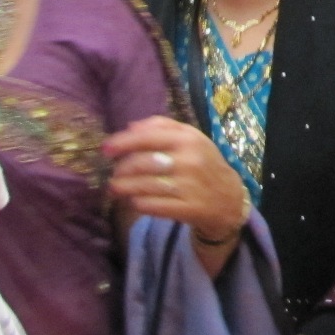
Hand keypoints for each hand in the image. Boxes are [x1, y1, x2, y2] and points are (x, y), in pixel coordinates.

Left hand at [104, 116, 247, 239]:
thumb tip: (130, 126)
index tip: (105, 149)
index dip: (122, 143)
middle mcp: (189, 161)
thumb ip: (161, 126)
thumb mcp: (190, 138)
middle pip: (140, 164)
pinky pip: (152, 206)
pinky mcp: (188, 209)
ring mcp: (189, 186)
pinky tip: (136, 200)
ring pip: (143, 187)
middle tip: (114, 174)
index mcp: (188, 139)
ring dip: (123, 188)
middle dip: (120, 170)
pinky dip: (138, 203)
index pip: (146, 138)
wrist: (229, 197)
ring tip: (116, 188)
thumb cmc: (203, 162)